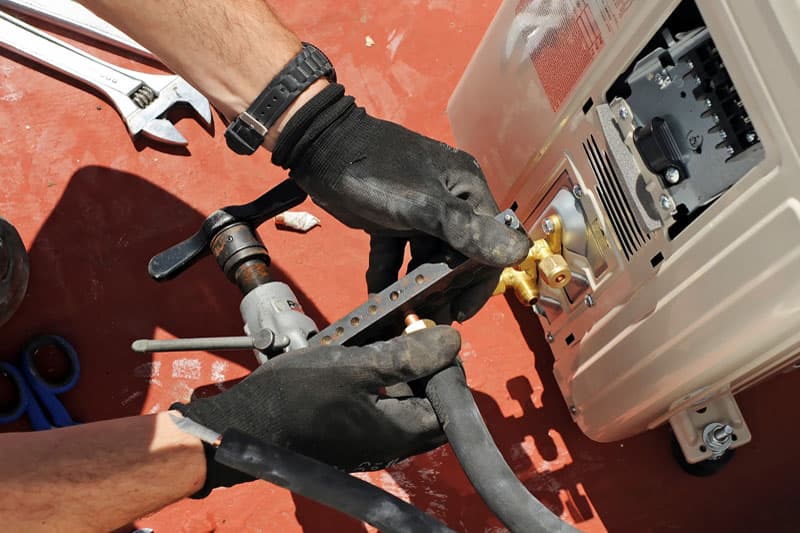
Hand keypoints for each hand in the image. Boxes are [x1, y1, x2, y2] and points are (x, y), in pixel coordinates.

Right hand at [173, 326, 459, 494]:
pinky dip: (386, 388)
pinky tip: (366, 365)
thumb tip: (451, 342)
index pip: (449, 403)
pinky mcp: (355, 440)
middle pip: (432, 409)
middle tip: (409, 339)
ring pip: (409, 410)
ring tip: (385, 346)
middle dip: (427, 372)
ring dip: (406, 378)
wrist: (247, 423)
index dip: (446, 369)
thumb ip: (406, 356)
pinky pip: (386, 414)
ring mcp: (372, 446)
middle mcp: (391, 446)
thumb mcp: (355, 365)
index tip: (427, 338)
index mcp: (399, 433)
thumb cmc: (296, 394)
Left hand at [271, 84, 530, 320]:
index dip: (478, 282)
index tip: (460, 312)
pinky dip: (389, 274)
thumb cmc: (375, 172)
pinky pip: (397, 254)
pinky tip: (378, 296)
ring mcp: (419, 211)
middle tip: (426, 318)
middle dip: (444, 289)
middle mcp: (448, 201)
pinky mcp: (391, 219)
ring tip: (405, 314)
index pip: (488, 243)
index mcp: (465, 189)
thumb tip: (519, 254)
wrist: (318, 146)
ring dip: (417, 286)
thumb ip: (466, 231)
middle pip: (457, 255)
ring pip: (426, 258)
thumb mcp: (421, 204)